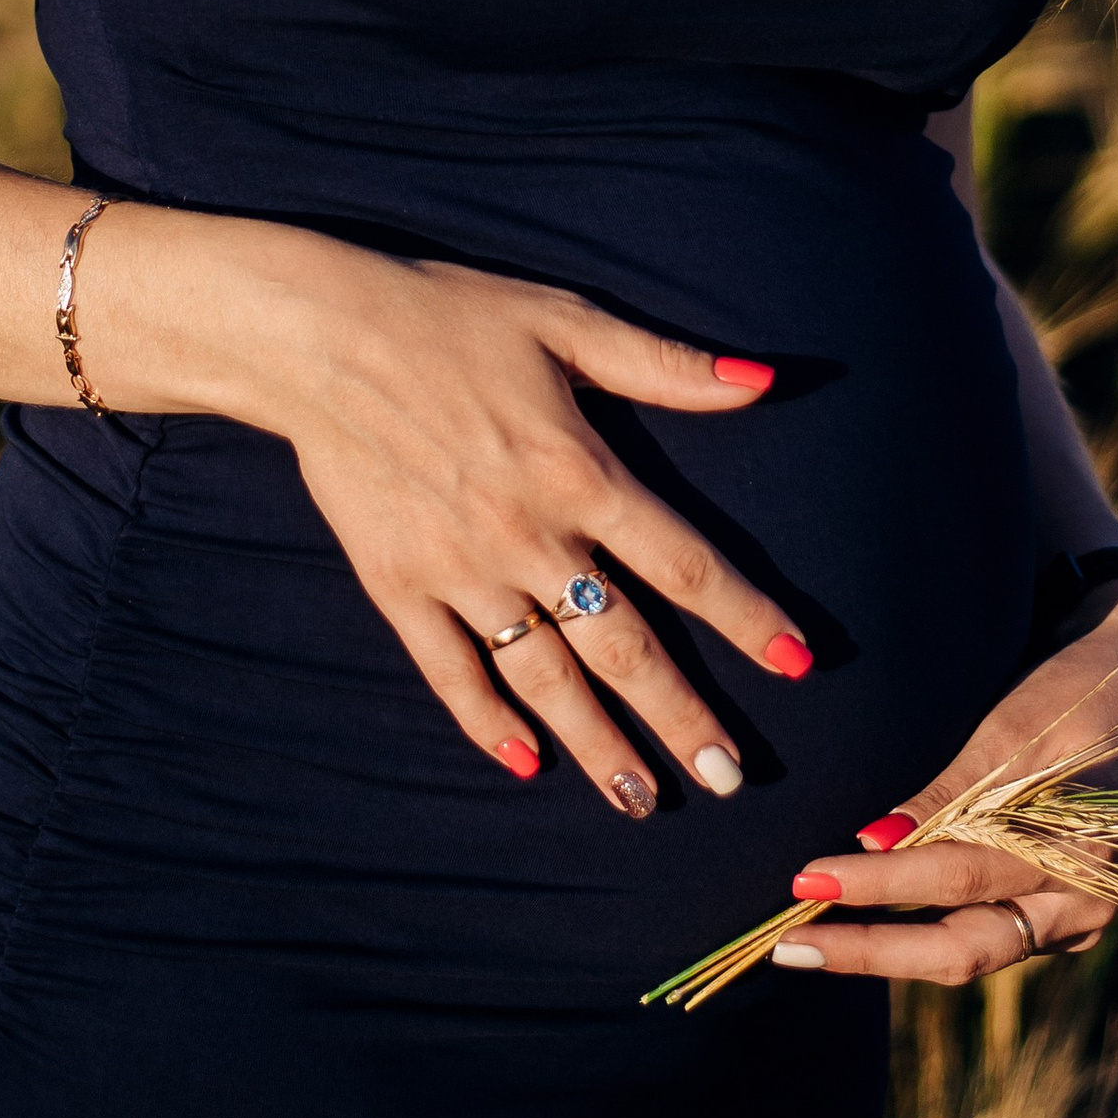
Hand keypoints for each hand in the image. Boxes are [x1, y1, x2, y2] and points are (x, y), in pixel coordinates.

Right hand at [237, 239, 811, 816]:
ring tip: (643, 800)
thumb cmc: (450, 316)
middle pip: (625, 647)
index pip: (686, 566)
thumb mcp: (566, 322)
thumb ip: (665, 365)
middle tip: (730, 780)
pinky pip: (451, 672)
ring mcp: (461, 570)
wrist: (320, 336)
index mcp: (581, 472)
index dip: (747, 619)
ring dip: (598, 743)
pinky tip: (525, 764)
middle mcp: (529, 536)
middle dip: (683, 719)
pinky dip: (487, 722)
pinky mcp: (399, 587)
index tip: (797, 665)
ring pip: (545, 678)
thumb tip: (764, 380)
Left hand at [769, 578, 1117, 981]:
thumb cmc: (1071, 692)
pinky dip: (924, 936)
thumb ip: (952, 793)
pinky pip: (985, 938)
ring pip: (971, 953)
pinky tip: (867, 931)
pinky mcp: (1057, 915)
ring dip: (891, 951)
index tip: (808, 879)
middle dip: (873, 951)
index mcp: (1083, 852)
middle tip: (789, 947)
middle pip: (965, 948)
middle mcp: (1085, 902)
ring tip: (812, 946)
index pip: (961, 878)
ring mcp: (1075, 917)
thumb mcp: (1011, 728)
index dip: (880, 883)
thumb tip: (876, 839)